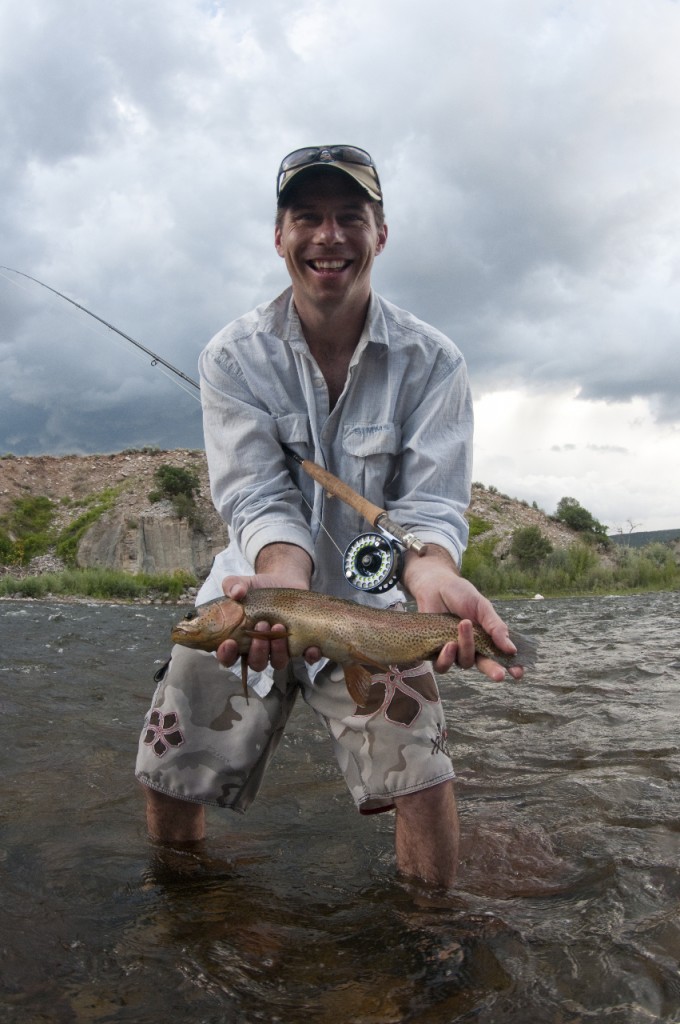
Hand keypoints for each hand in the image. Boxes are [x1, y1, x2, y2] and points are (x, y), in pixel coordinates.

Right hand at [215, 544, 321, 670]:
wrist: (285, 580)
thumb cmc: (259, 588)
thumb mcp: (242, 584)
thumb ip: (233, 586)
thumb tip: (236, 592)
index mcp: (240, 640)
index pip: (229, 657)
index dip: (227, 655)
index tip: (230, 643)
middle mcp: (260, 649)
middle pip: (256, 663)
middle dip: (258, 649)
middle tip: (261, 625)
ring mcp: (281, 649)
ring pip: (279, 663)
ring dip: (279, 650)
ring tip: (279, 626)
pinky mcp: (301, 644)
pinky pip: (307, 658)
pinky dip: (310, 656)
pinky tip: (311, 647)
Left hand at [402, 546, 522, 681]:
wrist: (434, 586)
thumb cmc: (461, 595)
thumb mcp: (482, 607)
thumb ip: (495, 627)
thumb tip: (512, 649)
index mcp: (487, 638)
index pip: (502, 656)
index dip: (511, 666)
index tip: (518, 673)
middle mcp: (473, 648)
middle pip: (485, 666)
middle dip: (493, 670)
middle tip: (500, 675)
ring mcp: (455, 651)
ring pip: (465, 662)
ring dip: (466, 647)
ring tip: (464, 625)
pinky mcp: (436, 652)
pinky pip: (443, 665)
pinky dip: (447, 657)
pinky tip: (448, 643)